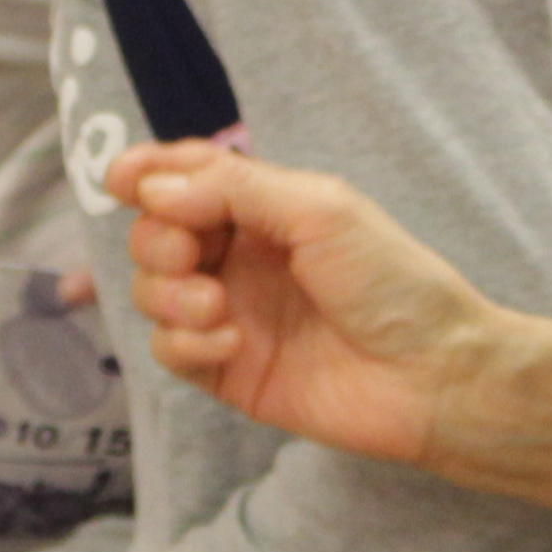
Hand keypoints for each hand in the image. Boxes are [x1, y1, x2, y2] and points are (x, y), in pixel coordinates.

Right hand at [114, 141, 496, 470]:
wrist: (433, 377)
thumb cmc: (393, 283)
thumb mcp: (319, 210)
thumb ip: (233, 189)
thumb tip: (153, 187)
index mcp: (267, 210)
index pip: (188, 180)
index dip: (147, 175)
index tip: (119, 180)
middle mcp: (243, 259)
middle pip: (155, 235)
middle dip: (157, 240)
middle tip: (191, 255)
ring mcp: (233, 316)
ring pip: (153, 292)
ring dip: (168, 293)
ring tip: (217, 306)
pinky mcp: (229, 373)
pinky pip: (170, 350)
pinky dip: (186, 342)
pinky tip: (231, 343)